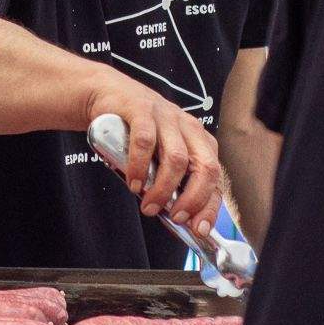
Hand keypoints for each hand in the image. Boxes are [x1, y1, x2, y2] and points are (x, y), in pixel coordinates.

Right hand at [83, 71, 223, 237]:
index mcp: (199, 140)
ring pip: (177, 158)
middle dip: (193, 199)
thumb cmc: (136, 131)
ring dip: (163, 189)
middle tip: (176, 217)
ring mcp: (166, 116)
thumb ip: (171, 180)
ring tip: (148, 205)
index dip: (209, 206)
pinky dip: (140, 167)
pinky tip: (133, 183)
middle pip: (205, 167)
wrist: (108, 96)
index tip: (199, 228)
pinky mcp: (142, 109)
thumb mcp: (159, 155)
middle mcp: (188, 127)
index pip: (215, 177)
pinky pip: (146, 142)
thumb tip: (179, 219)